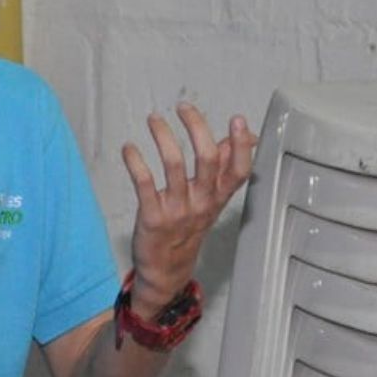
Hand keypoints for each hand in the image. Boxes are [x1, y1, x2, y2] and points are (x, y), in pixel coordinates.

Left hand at [122, 104, 256, 313]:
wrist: (166, 269)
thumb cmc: (189, 225)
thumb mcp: (212, 198)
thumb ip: (226, 165)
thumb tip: (247, 135)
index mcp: (218, 197)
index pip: (239, 170)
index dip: (240, 145)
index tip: (237, 119)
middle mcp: (202, 202)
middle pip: (207, 160)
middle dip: (196, 128)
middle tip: (183, 107)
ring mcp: (178, 210)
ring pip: (174, 165)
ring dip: (163, 136)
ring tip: (154, 119)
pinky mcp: (152, 217)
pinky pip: (144, 183)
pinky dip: (135, 162)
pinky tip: (128, 148)